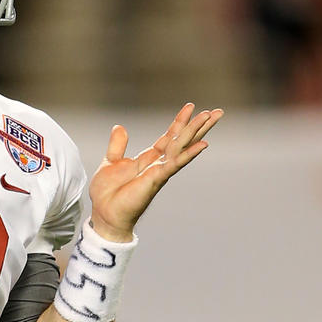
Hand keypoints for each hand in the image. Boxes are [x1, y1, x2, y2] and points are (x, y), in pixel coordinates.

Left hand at [88, 103, 222, 241]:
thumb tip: (119, 127)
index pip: (169, 136)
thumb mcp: (110, 162)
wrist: (104, 214)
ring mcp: (160, 171)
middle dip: (198, 125)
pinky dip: (189, 153)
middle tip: (216, 111)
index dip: (179, 121)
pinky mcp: (156, 178)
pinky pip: (175, 163)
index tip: (191, 106)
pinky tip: (203, 144)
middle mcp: (159, 163)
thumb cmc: (108, 193)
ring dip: (197, 131)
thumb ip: (117, 145)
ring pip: (182, 146)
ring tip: (211, 116)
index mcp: (149, 158)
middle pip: (182, 139)